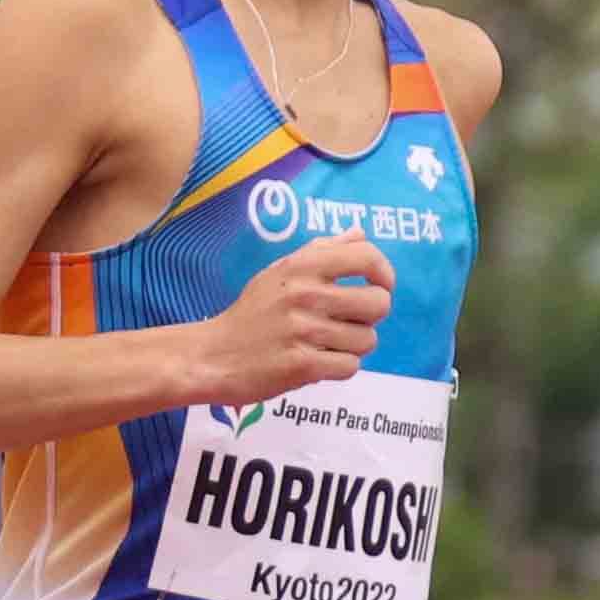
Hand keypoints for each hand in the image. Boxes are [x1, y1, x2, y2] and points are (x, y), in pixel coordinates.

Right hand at [187, 235, 391, 406]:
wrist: (214, 356)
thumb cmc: (252, 313)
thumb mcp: (280, 271)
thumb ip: (323, 251)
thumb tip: (360, 233)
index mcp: (303, 266)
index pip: (367, 257)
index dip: (384, 273)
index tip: (381, 285)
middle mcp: (305, 295)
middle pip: (378, 303)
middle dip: (372, 316)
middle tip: (351, 320)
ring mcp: (304, 331)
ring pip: (367, 339)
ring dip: (353, 345)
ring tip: (327, 342)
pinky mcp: (303, 366)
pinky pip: (350, 366)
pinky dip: (339, 367)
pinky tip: (319, 361)